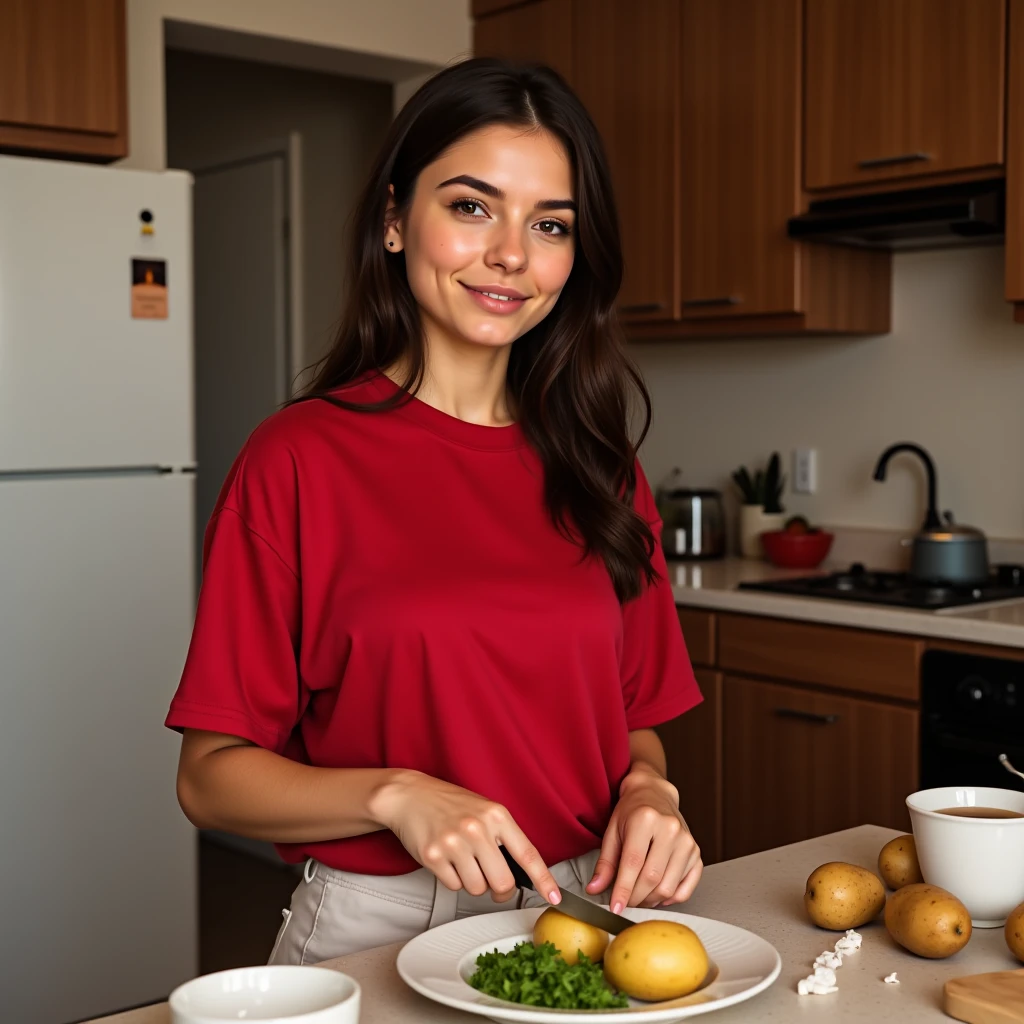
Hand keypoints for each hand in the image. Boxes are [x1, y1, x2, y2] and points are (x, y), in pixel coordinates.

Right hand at [373, 769, 560, 905]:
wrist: (411, 795)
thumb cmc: (450, 804)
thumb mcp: (485, 810)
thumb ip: (504, 837)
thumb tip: (522, 874)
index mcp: (496, 815)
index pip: (527, 854)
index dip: (544, 880)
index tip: (555, 897)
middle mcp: (477, 828)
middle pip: (503, 883)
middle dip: (500, 891)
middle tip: (493, 884)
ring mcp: (454, 842)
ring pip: (477, 888)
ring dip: (472, 883)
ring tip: (462, 859)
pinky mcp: (433, 856)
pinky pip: (453, 886)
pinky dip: (451, 879)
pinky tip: (446, 859)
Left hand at [586, 764, 702, 912]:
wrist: (654, 794)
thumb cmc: (631, 811)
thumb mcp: (612, 831)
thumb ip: (604, 863)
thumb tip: (594, 889)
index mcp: (645, 819)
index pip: (633, 863)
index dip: (623, 890)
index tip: (615, 908)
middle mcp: (670, 829)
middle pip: (652, 878)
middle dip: (635, 898)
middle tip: (624, 903)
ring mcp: (687, 841)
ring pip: (668, 887)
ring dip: (650, 900)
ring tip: (638, 896)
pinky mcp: (696, 852)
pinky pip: (686, 888)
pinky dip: (670, 899)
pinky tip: (656, 894)